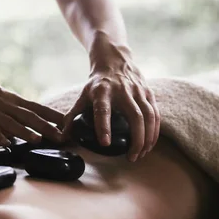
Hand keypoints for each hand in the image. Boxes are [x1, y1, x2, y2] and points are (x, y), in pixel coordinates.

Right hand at [0, 55, 63, 145]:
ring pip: (10, 122)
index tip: (67, 122)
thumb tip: (24, 126)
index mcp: (10, 98)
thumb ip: (10, 110)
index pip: (36, 107)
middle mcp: (4, 104)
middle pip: (28, 116)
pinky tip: (6, 143)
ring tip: (38, 140)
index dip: (51, 115)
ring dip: (25, 131)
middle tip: (61, 137)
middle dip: (46, 127)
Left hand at [63, 36, 159, 161]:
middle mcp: (122, 90)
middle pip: (134, 116)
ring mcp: (138, 91)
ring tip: (141, 153)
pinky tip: (150, 143)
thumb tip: (62, 136)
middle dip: (136, 139)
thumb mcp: (83, 95)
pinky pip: (156, 114)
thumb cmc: (97, 82)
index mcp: (102, 91)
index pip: (103, 110)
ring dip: (147, 138)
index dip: (103, 126)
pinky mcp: (149, 92)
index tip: (105, 144)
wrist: (114, 60)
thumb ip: (73, 115)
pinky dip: (154, 131)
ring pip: (149, 116)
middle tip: (130, 157)